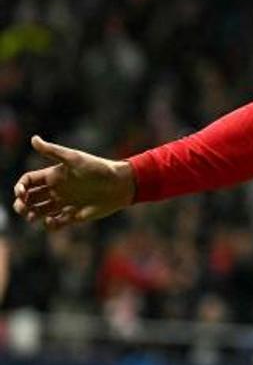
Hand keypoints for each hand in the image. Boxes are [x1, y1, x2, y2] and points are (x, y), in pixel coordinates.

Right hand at [13, 135, 134, 230]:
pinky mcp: (74, 215)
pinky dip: (50, 225)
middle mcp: (57, 189)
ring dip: (31, 216)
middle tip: (24, 208)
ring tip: (33, 216)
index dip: (19, 187)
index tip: (21, 193)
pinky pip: (56, 223)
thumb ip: (53, 152)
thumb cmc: (98, 168)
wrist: (121, 184)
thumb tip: (33, 139)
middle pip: (29, 198)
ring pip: (39, 212)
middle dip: (21, 204)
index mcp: (54, 175)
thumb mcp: (74, 159)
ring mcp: (64, 203)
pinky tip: (52, 221)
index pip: (28, 182)